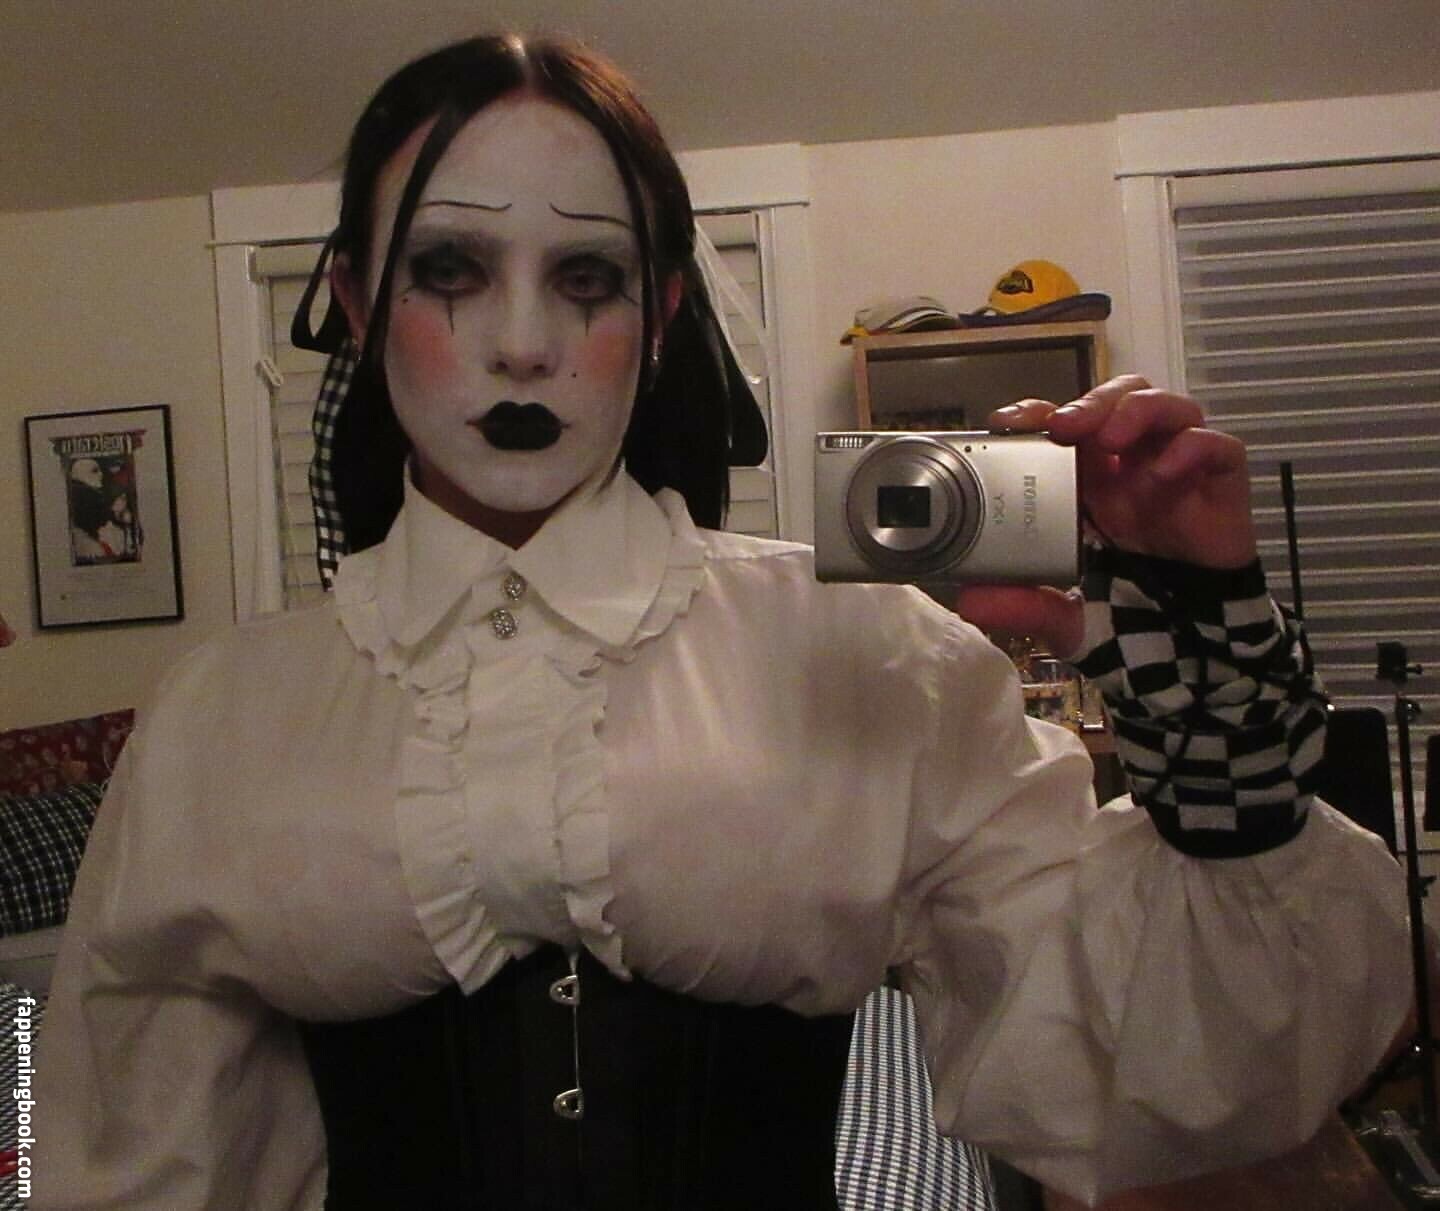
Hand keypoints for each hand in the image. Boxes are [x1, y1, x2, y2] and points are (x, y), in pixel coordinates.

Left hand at [953, 375, 1256, 656]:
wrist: (1193, 641)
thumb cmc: (1129, 609)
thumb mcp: (1066, 615)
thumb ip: (1025, 607)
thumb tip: (972, 603)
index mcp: (1091, 480)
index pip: (1065, 424)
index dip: (1037, 412)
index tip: (1004, 423)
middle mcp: (1133, 464)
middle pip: (1117, 399)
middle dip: (1090, 401)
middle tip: (1063, 425)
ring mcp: (1179, 469)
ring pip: (1168, 406)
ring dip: (1137, 410)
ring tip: (1110, 438)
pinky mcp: (1221, 485)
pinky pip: (1219, 446)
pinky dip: (1194, 446)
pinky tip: (1165, 472)